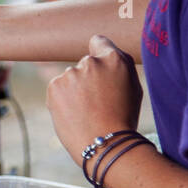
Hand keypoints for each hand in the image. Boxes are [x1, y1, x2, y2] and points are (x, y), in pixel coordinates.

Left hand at [46, 35, 142, 165]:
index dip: (99, 53)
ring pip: (71, 78)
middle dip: (89, 78)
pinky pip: (58, 88)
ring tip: (87, 112)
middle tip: (98, 102)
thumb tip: (104, 50)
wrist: (104, 145)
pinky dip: (63, 99)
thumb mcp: (133, 87)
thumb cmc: (123, 119)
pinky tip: (74, 114)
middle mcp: (91, 62)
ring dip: (75, 90)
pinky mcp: (54, 86)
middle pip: (86, 64)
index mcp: (114, 59)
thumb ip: (119, 65)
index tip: (99, 65)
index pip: (99, 41)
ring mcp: (71, 73)